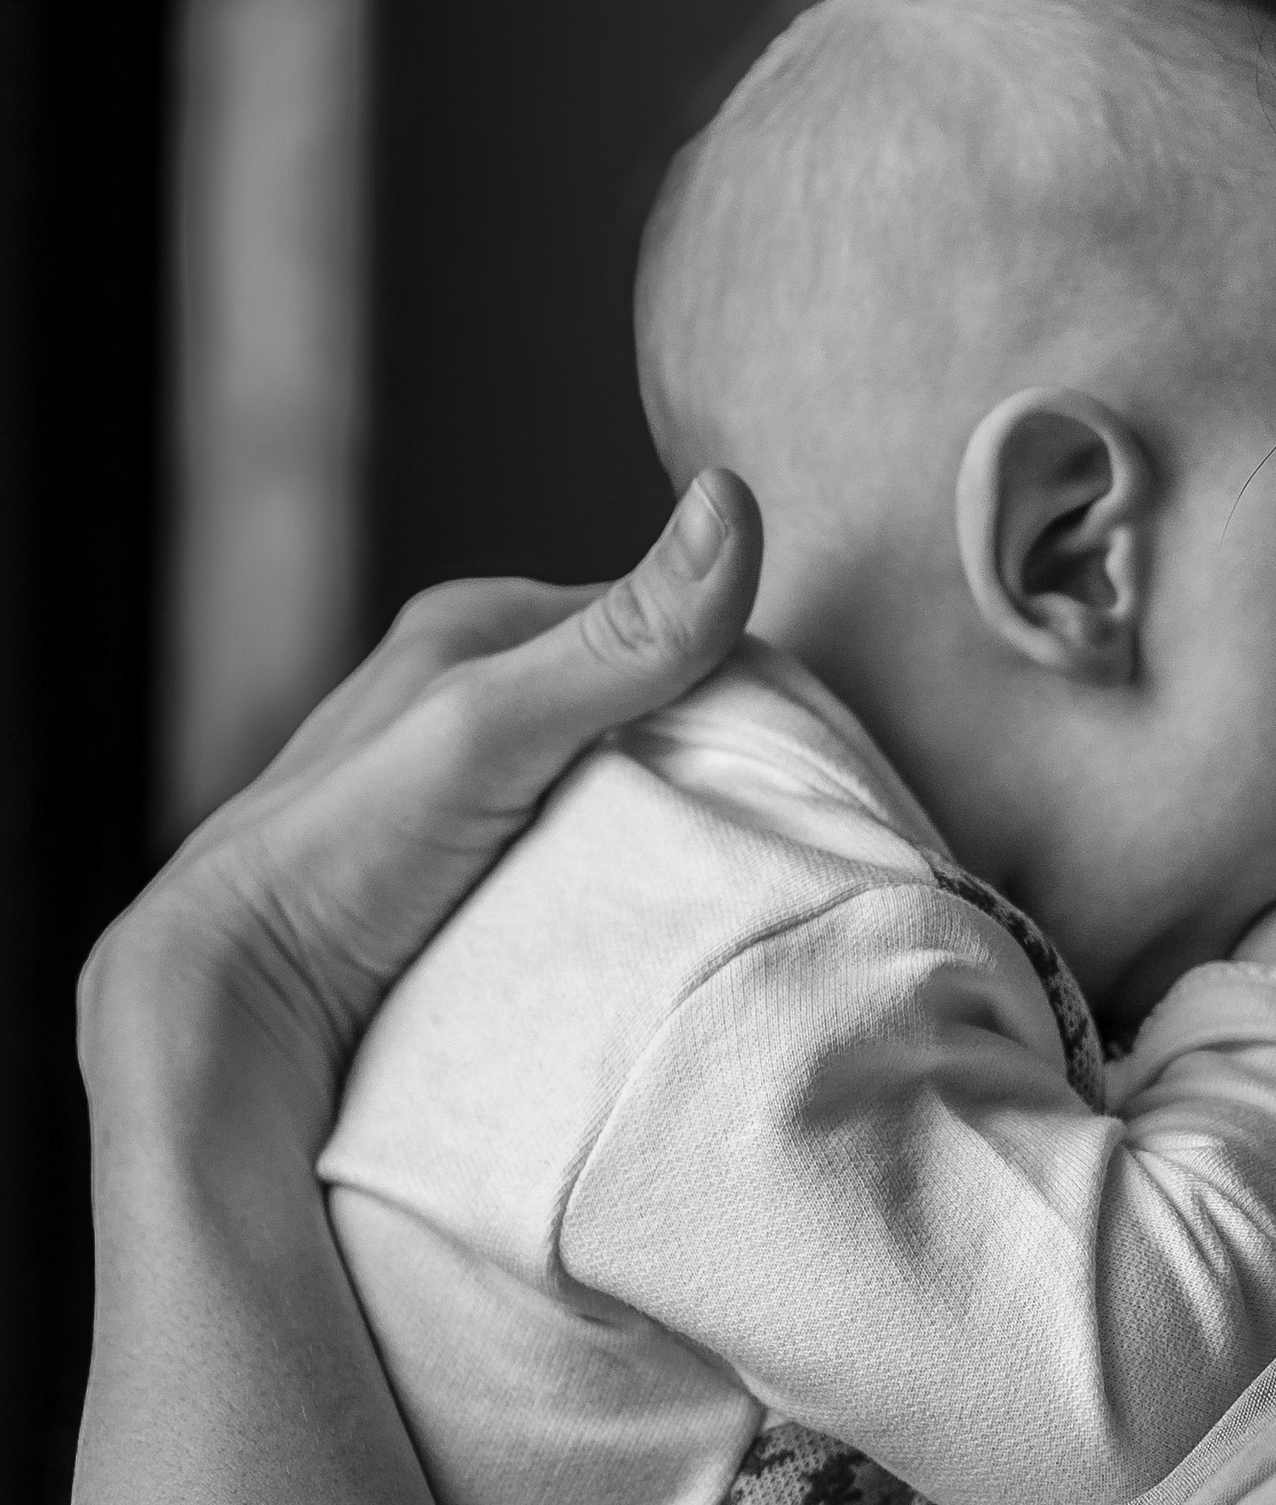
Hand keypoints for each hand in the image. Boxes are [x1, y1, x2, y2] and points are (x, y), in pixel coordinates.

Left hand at [79, 471, 761, 1145]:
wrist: (231, 1006)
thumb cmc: (343, 848)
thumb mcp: (491, 724)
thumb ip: (621, 637)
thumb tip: (733, 497)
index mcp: (472, 626)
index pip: (659, 627)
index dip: (740, 686)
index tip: (815, 769)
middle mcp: (466, 692)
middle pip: (638, 709)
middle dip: (708, 762)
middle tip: (784, 838)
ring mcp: (464, 786)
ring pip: (610, 785)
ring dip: (665, 830)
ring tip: (730, 885)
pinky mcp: (457, 867)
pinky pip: (571, 853)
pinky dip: (617, 880)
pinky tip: (647, 921)